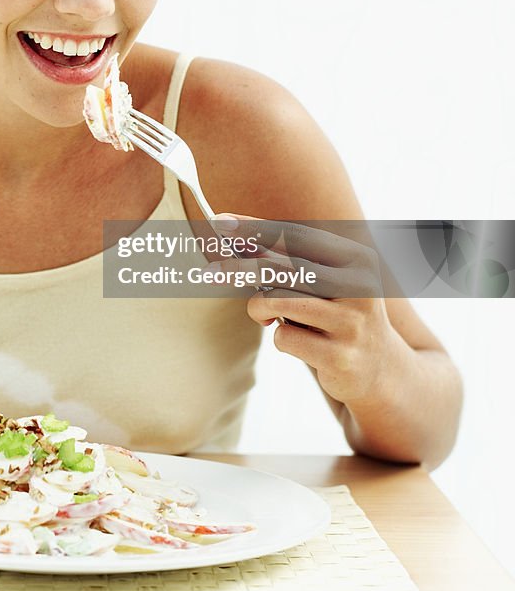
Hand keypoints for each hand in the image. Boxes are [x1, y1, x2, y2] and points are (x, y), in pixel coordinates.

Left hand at [210, 215, 404, 405]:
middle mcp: (360, 287)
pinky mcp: (341, 357)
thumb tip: (231, 238)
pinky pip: (285, 339)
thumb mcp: (321, 284)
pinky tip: (300, 343)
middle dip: (240, 267)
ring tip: (265, 317)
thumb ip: (286, 262)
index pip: (297, 235)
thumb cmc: (335, 315)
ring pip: (279, 302)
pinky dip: (280, 338)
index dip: (255, 228)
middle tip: (210, 271)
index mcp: (356, 259)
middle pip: (284, 267)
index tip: (219, 221)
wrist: (380, 370)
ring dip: (259, 308)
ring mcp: (353, 324)